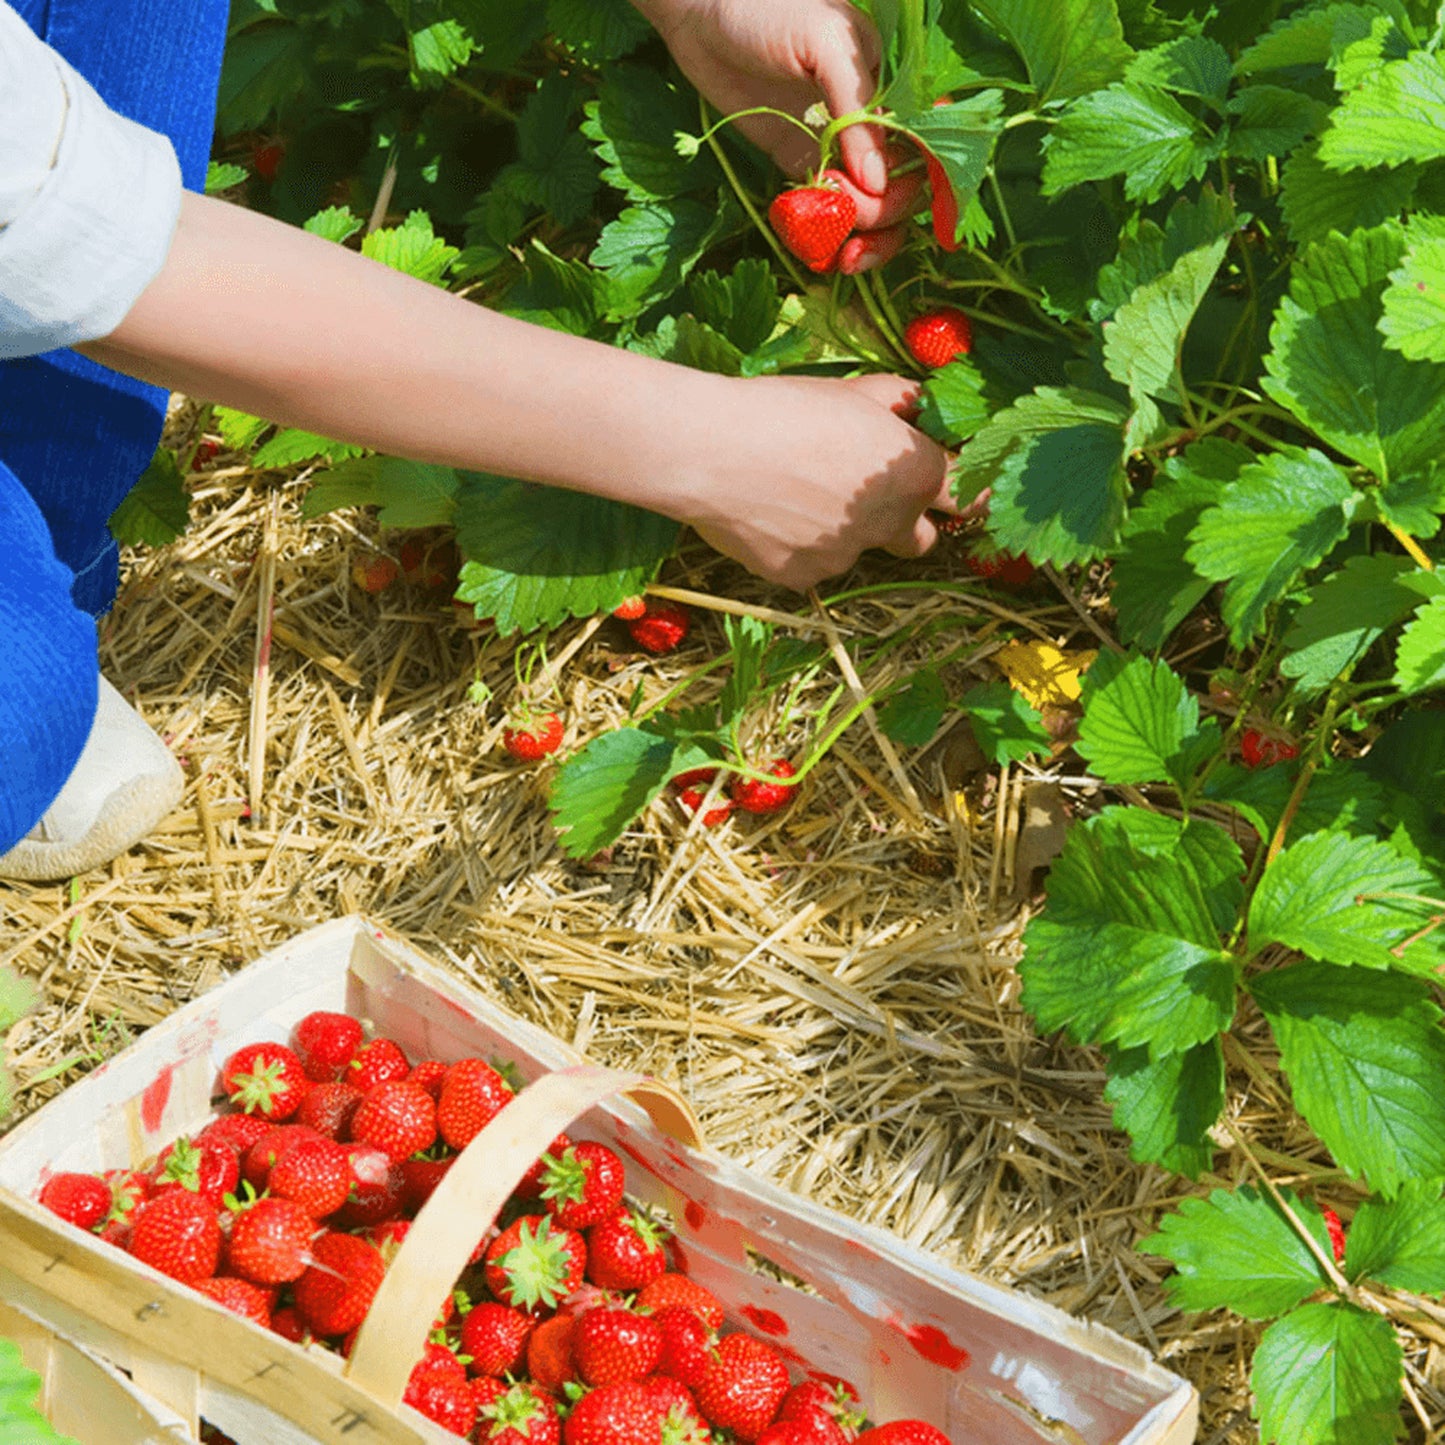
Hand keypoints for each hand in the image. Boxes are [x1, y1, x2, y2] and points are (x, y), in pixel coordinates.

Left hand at [637, 0, 920, 272]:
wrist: (701, 11)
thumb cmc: (769, 9)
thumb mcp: (825, 43)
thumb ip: (856, 110)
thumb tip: (878, 182)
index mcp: (888, 89)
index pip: (925, 148)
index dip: (922, 185)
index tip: (894, 204)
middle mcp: (868, 123)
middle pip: (902, 187)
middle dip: (885, 215)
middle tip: (854, 220)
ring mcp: (833, 147)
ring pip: (868, 208)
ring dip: (862, 238)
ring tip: (839, 253)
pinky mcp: (797, 162)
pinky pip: (824, 210)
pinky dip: (826, 237)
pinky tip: (818, 251)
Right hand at [675, 373, 954, 589]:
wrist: (710, 449)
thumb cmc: (783, 408)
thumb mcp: (853, 390)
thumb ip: (899, 402)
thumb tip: (919, 407)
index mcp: (915, 472)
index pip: (968, 496)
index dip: (959, 489)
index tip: (945, 484)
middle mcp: (891, 522)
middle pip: (922, 540)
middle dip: (907, 524)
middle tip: (869, 497)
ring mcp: (847, 556)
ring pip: (858, 551)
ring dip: (843, 533)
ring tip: (794, 495)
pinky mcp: (804, 578)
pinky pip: (811, 566)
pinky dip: (798, 547)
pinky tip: (768, 514)